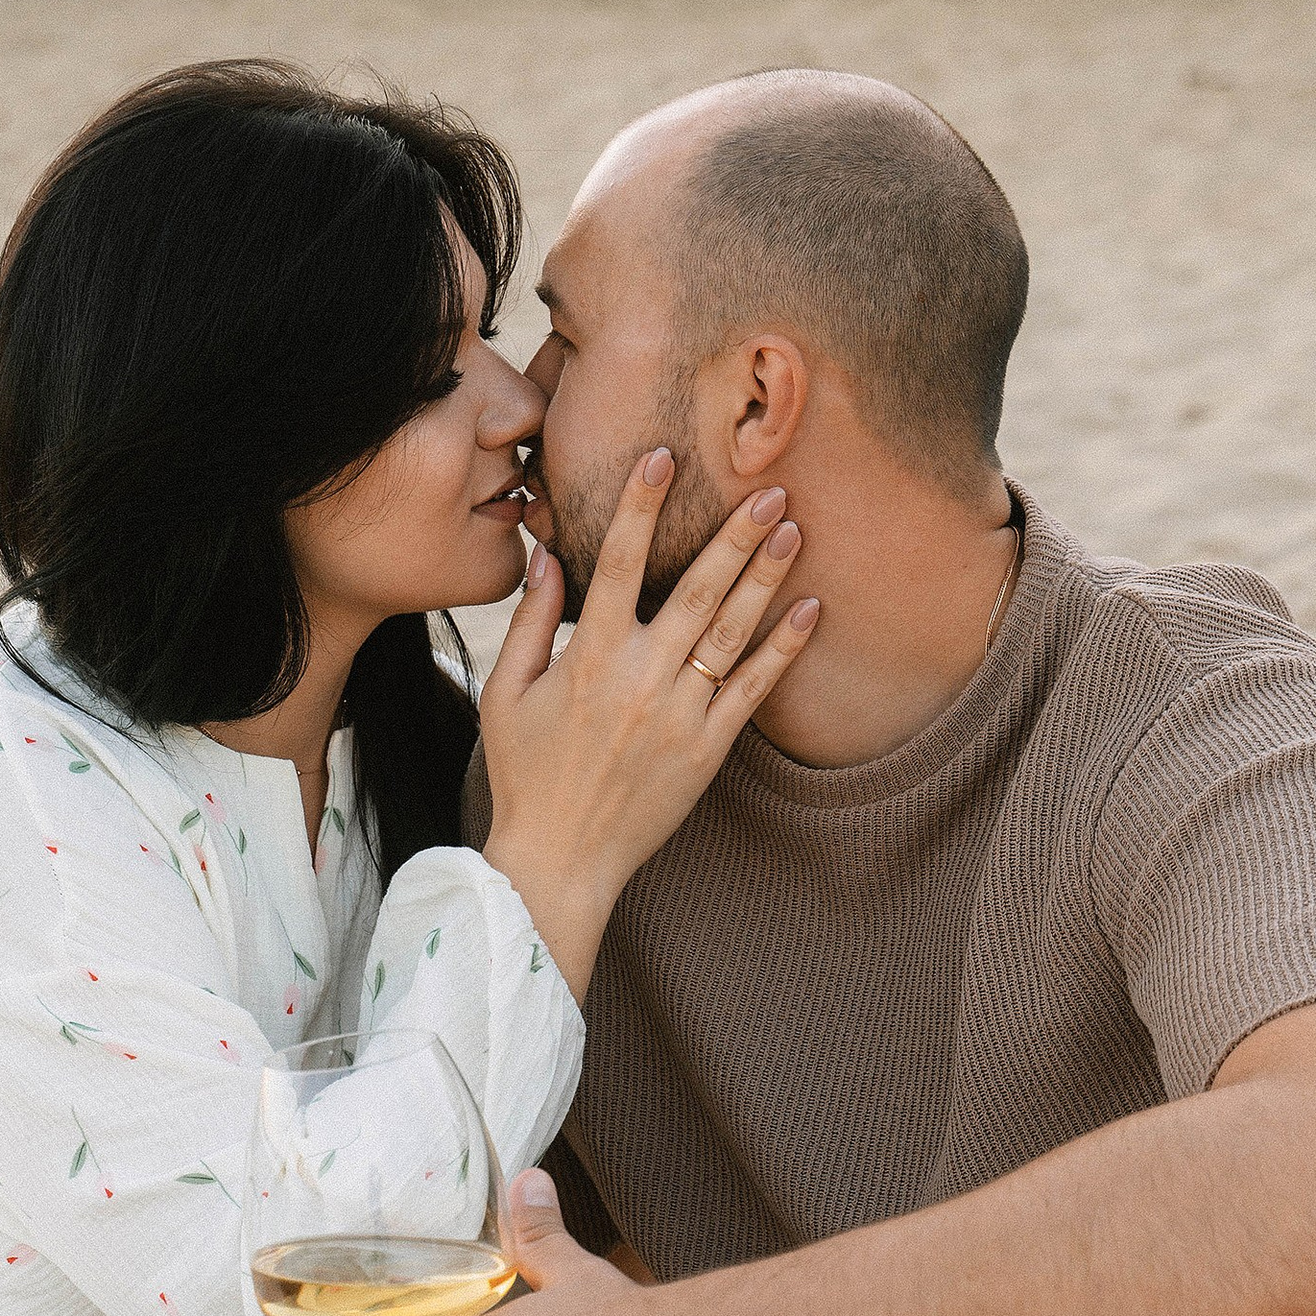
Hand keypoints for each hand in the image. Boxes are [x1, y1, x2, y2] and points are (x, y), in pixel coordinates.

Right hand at [477, 452, 817, 998]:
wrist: (560, 859)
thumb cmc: (527, 775)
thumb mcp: (506, 693)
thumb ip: (533, 620)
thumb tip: (547, 553)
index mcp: (588, 658)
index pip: (616, 564)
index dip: (641, 506)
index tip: (663, 456)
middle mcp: (640, 679)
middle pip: (695, 589)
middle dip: (734, 535)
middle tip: (770, 487)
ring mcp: (679, 715)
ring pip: (732, 631)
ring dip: (766, 577)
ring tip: (794, 529)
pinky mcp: (707, 750)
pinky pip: (753, 690)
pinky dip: (783, 649)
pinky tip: (810, 608)